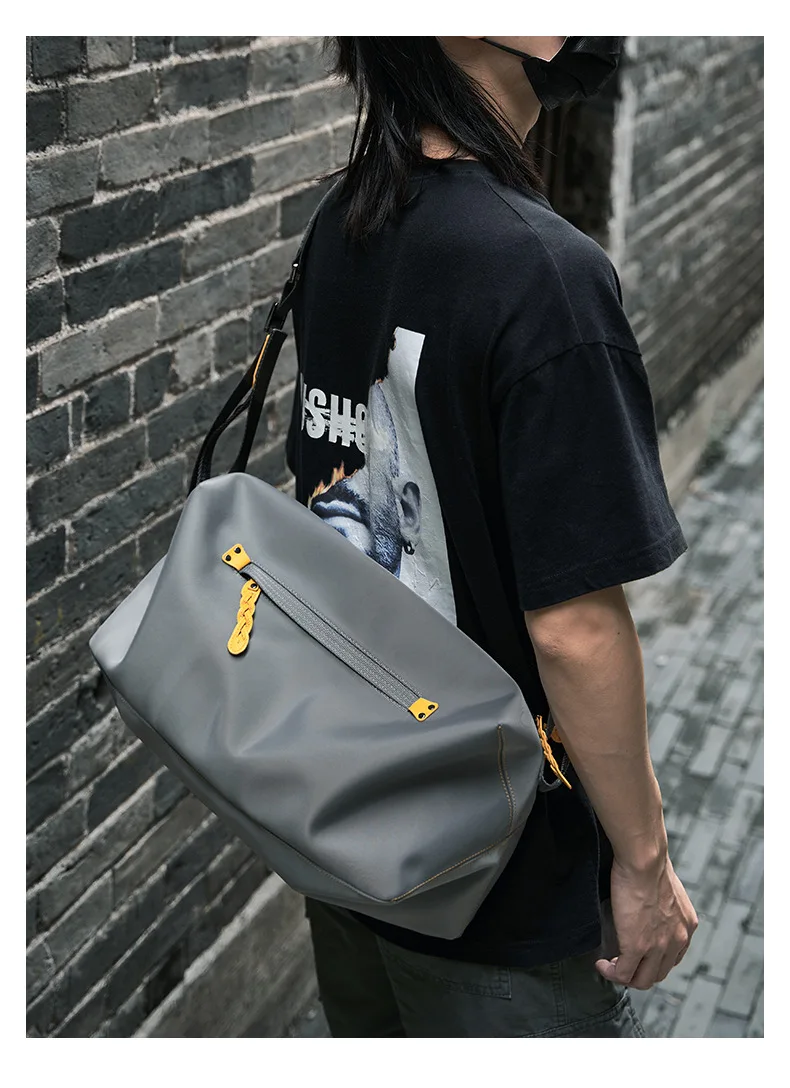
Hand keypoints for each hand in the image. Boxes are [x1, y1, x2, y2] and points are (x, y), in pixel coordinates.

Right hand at [595, 854, 697, 990]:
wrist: (644, 861)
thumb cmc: (649, 863)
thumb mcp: (667, 888)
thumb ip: (663, 904)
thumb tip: (648, 904)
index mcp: (686, 926)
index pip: (673, 957)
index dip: (653, 960)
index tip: (638, 954)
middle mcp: (678, 940)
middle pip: (659, 973)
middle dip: (639, 971)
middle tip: (621, 962)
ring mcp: (658, 946)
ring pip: (642, 980)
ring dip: (625, 976)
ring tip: (610, 966)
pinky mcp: (637, 947)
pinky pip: (623, 973)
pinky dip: (611, 973)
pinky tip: (601, 964)